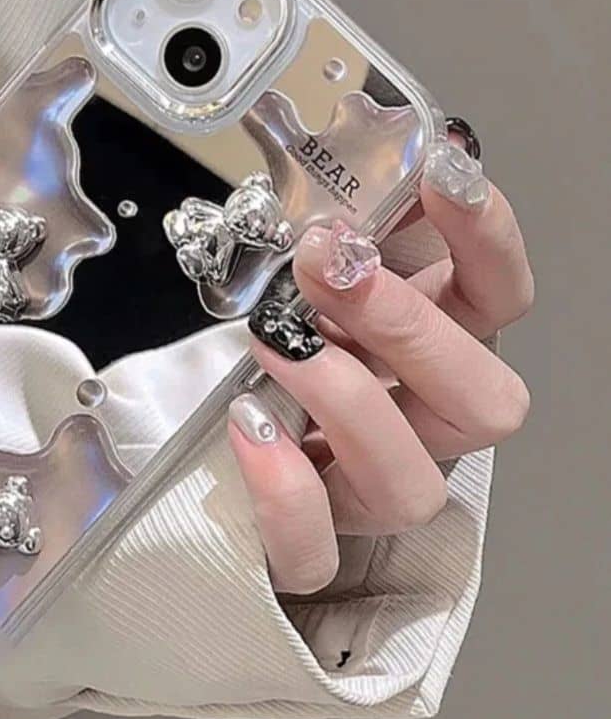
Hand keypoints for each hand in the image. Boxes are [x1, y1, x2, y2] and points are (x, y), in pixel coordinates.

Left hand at [227, 141, 533, 594]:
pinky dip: (284, 490)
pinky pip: (315, 548)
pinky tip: (249, 423)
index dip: (486, 239)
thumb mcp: (310, 280)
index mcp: (436, 351)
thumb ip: (341, 238)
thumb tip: (350, 169)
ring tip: (275, 340)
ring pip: (411, 484)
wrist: (219, 434)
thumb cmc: (278, 345)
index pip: (499, 299)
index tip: (441, 173)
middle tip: (331, 265)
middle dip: (410, 326)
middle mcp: (422, 427)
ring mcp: (368, 493)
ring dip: (346, 399)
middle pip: (485, 402)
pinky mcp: (309, 541)